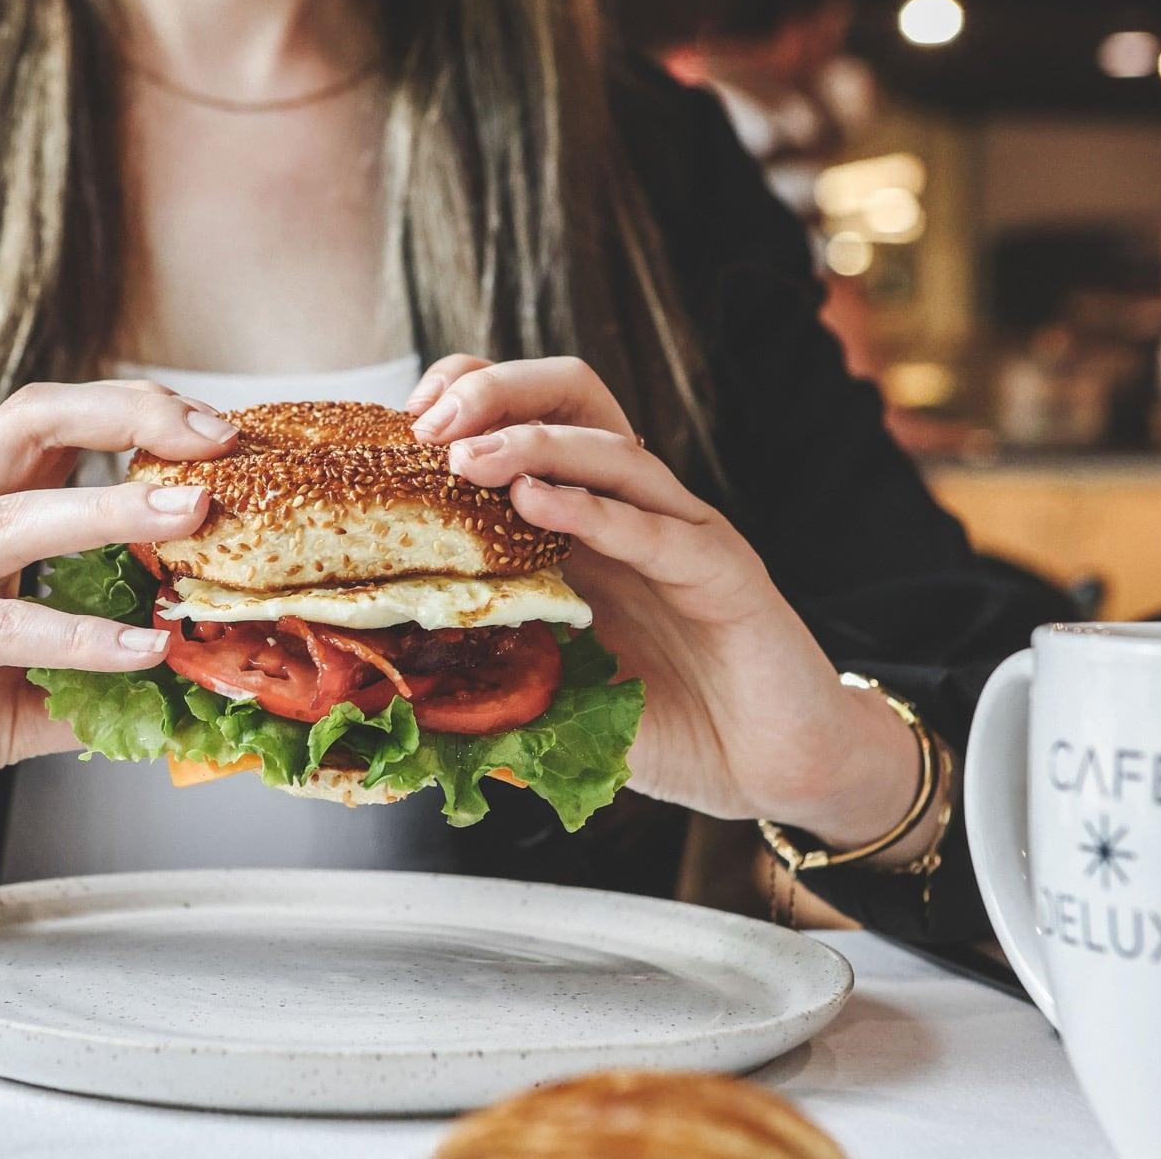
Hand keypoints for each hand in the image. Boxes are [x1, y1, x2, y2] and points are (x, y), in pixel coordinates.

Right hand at [0, 381, 239, 835]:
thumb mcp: (22, 692)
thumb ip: (98, 676)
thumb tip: (194, 681)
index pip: (51, 425)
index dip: (133, 412)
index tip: (214, 431)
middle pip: (27, 422)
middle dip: (126, 416)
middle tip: (214, 438)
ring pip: (12, 516)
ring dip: (109, 511)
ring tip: (191, 516)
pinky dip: (71, 634)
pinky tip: (137, 647)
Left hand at [408, 356, 923, 850]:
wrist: (775, 769)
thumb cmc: (667, 725)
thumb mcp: (553, 694)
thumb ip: (483, 674)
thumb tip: (385, 680)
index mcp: (588, 523)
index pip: (529, 417)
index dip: (469, 401)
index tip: (404, 424)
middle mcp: (633, 510)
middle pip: (574, 398)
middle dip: (499, 391)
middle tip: (433, 421)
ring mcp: (683, 534)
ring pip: (613, 449)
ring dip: (534, 442)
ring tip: (467, 455)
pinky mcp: (725, 573)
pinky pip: (658, 528)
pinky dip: (595, 510)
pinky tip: (537, 502)